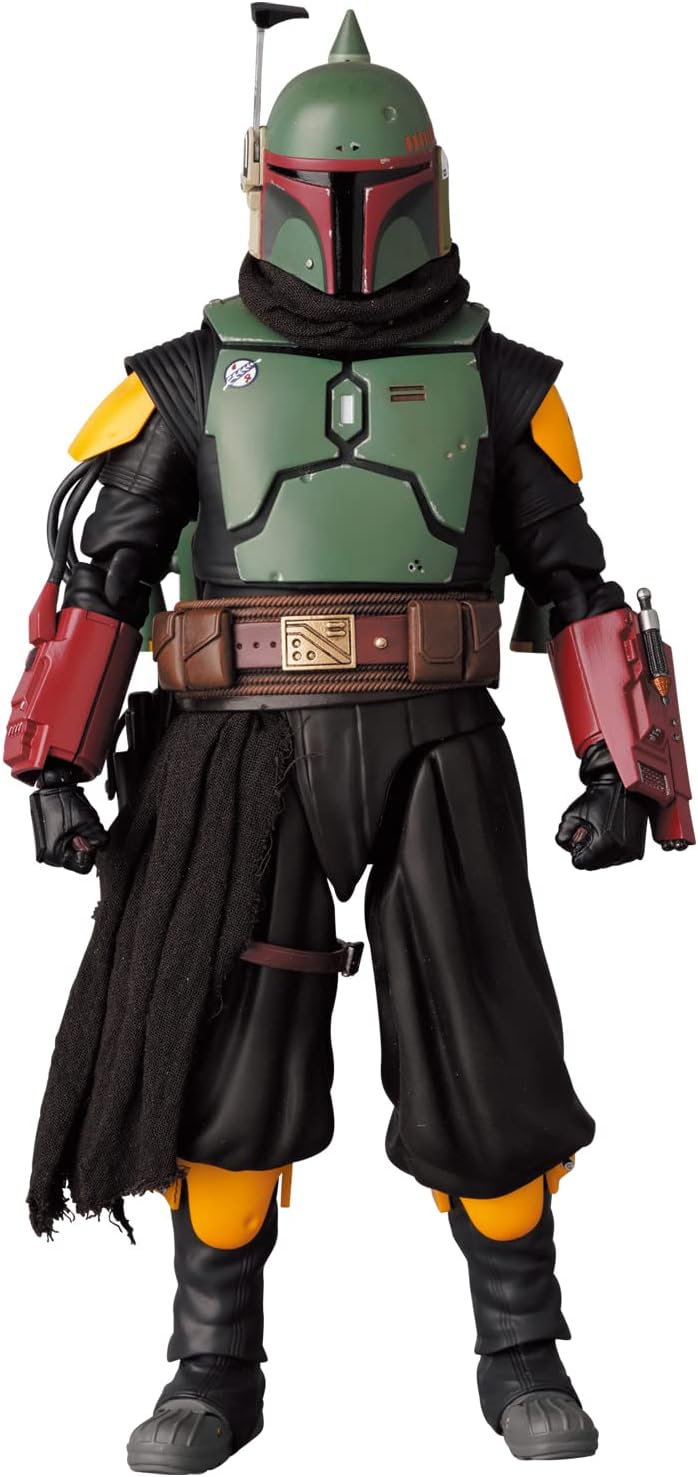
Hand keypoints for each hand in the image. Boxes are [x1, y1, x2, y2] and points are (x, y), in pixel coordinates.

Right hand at [30, 770, 107, 873]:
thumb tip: (102, 848)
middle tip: (84, 830)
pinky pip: (70, 845)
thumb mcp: (89, 822)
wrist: (53, 787)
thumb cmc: (65, 801)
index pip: (84, 867)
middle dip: (87, 846)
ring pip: (76, 852)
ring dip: (82, 841)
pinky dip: (75, 837)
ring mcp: (50, 849)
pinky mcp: (52, 842)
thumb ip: (99, 840)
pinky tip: (74, 825)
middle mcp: (51, 856)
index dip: (92, 854)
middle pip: (80, 860)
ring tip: (77, 824)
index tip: (92, 842)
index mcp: (58, 855)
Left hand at [556, 741, 647, 869]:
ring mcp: (631, 851)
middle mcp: (622, 850)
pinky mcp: (637, 849)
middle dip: (588, 851)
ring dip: (599, 852)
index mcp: (607, 844)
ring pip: (605, 863)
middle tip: (590, 831)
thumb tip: (568, 849)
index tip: (580, 836)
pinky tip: (610, 833)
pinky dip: (610, 850)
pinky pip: (617, 858)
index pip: (581, 863)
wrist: (622, 786)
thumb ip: (562, 837)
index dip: (576, 850)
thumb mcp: (572, 815)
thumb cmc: (599, 797)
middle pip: (594, 865)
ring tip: (602, 829)